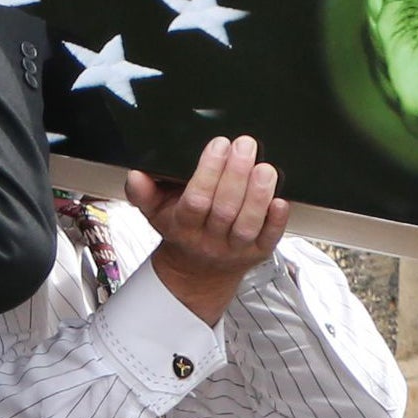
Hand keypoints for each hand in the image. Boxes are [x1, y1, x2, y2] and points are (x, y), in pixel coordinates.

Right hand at [138, 136, 288, 325]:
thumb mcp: (155, 213)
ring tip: (265, 168)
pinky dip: (277, 221)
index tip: (219, 144)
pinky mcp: (258, 253)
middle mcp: (210, 240)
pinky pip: (270, 239)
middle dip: (236, 174)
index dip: (209, 172)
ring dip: (258, 195)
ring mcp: (235, 248)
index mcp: (183, 227)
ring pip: (248, 224)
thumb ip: (143, 193)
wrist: (198, 272)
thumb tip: (136, 175)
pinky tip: (281, 200)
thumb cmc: (181, 232)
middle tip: (245, 145)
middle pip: (224, 209)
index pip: (195, 200)